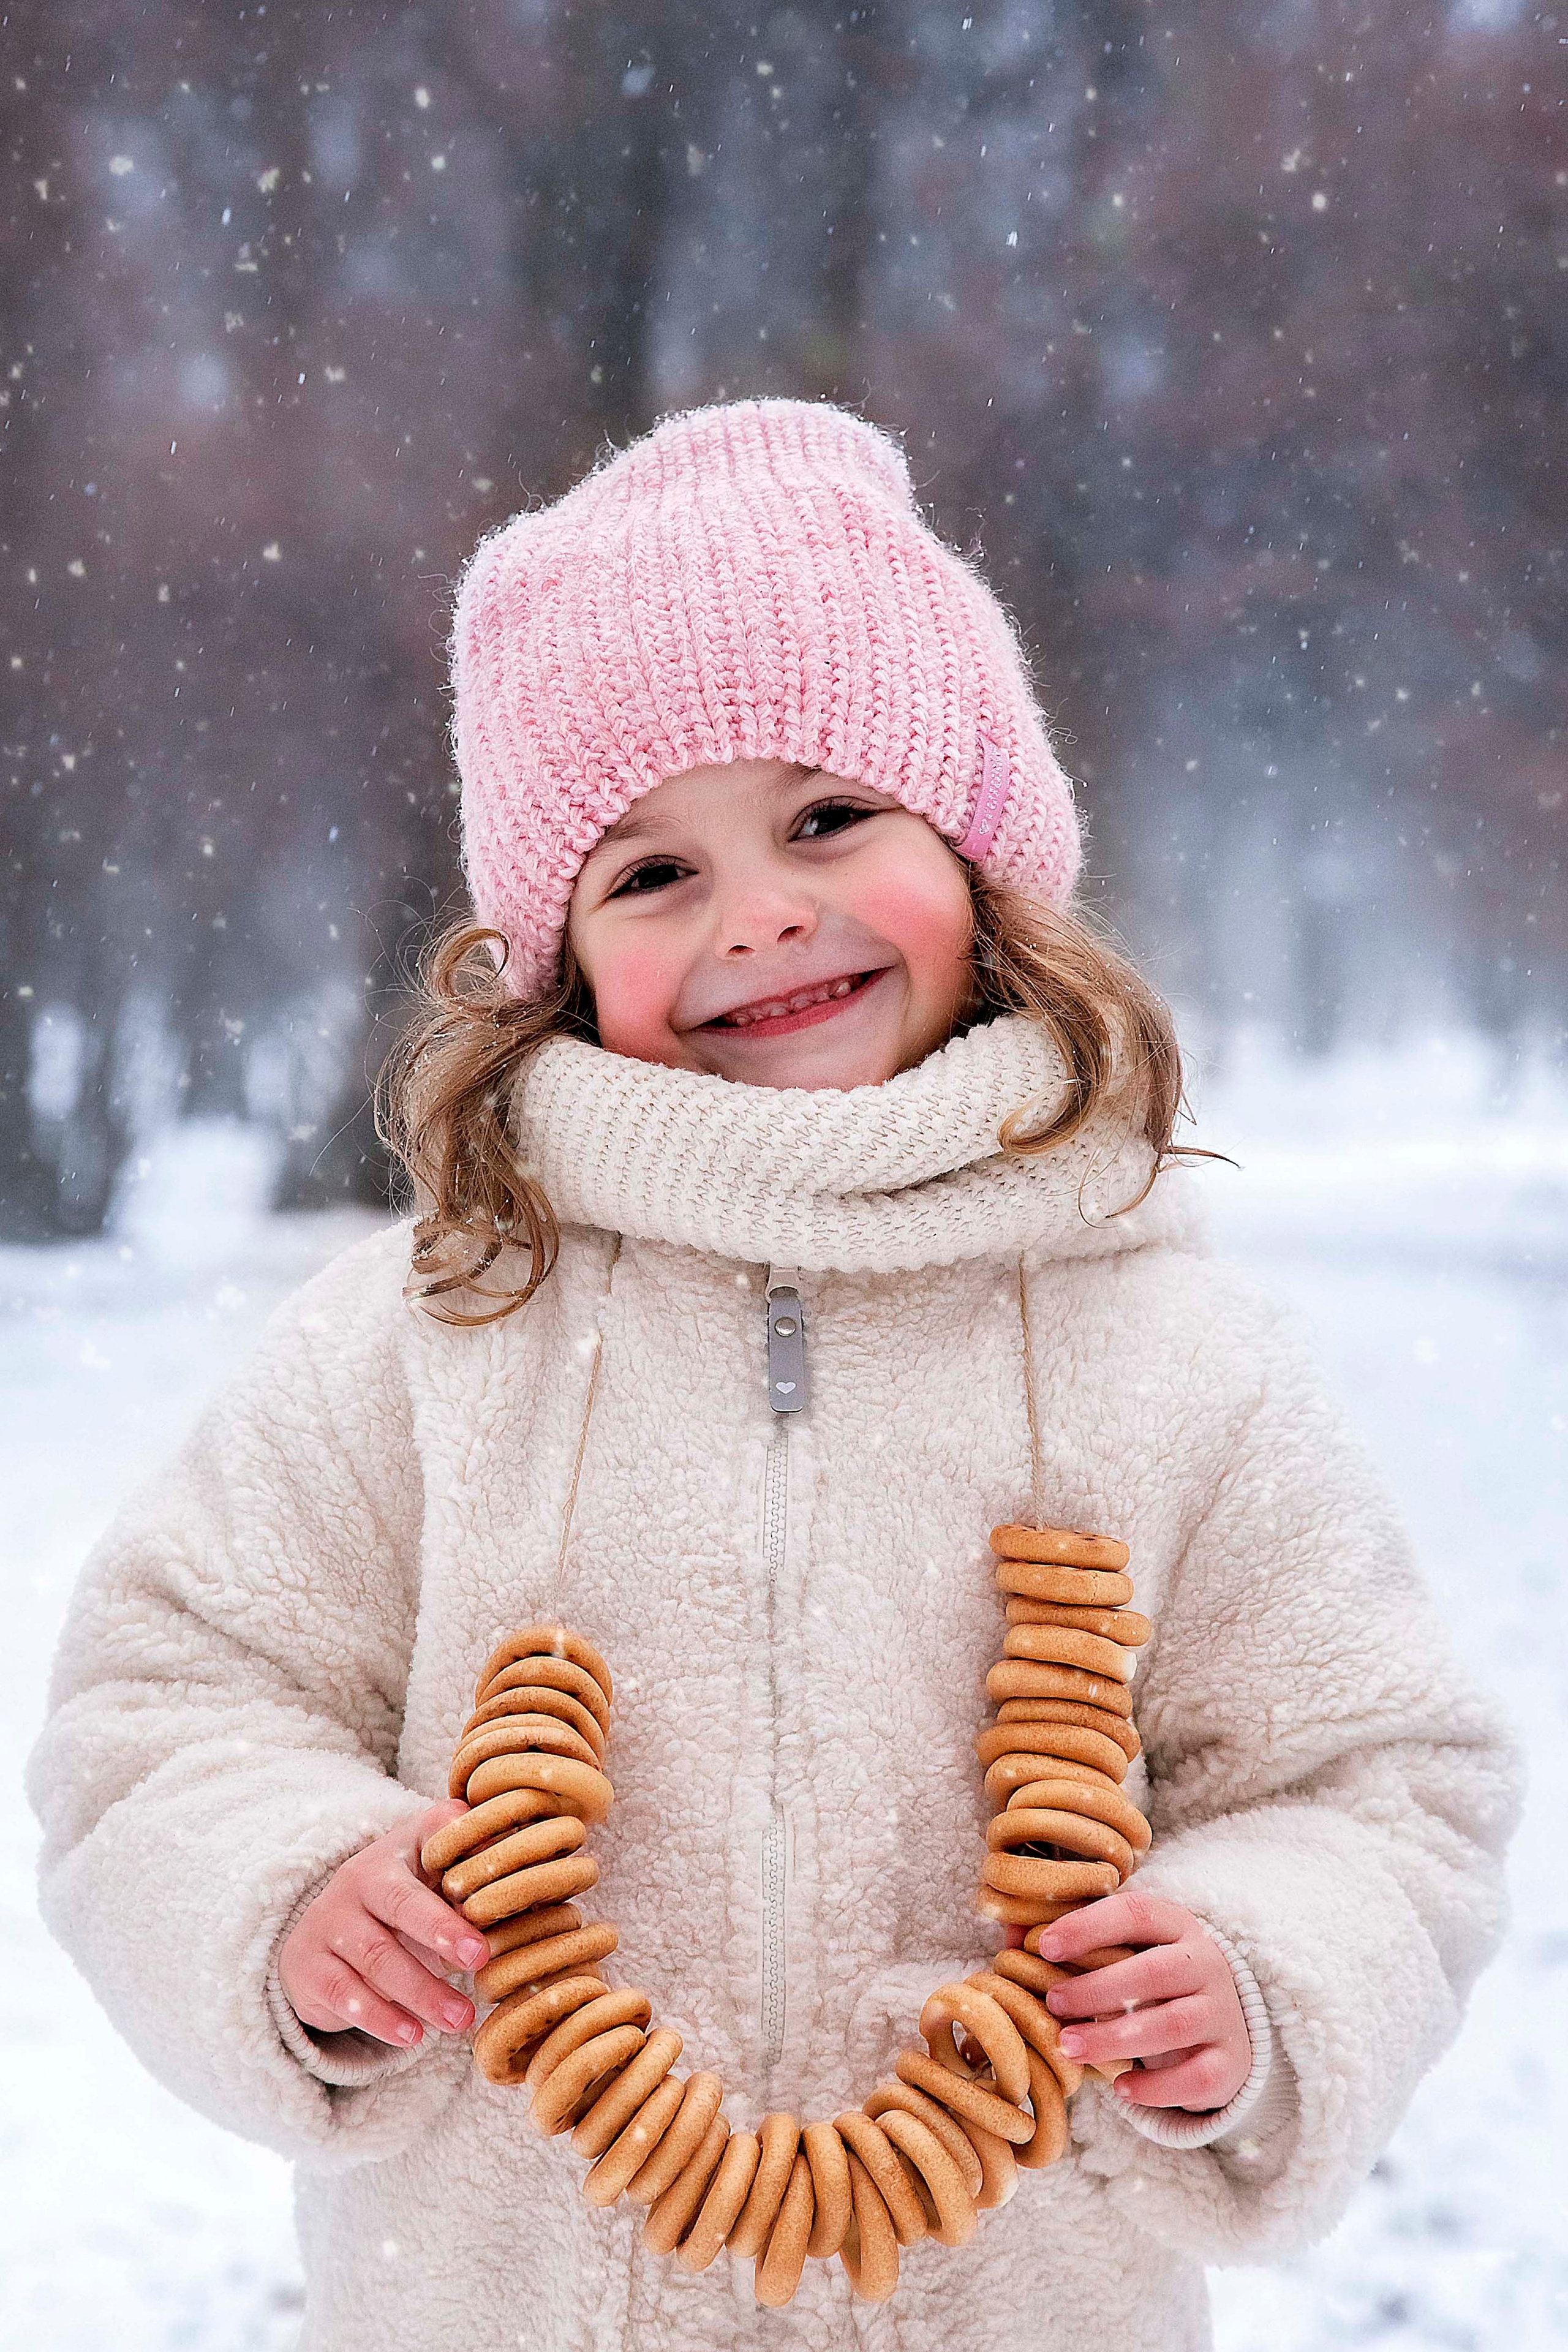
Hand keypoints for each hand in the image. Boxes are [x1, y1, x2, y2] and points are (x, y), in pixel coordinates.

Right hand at [278, 1798, 488, 2048]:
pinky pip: (344, 1992)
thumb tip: (526, 1895)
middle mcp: (358, 1878)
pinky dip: (380, 2017)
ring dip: (421, 1990)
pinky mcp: (309, 1967)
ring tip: (459, 2019)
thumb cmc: (395, 1907)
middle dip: (441, 1931)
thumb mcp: (427, 1883)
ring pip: (377, 1956)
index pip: (430, 1846)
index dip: (460, 1871)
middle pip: (401, 1903)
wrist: (318, 1938)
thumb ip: (467, 1884)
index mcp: (397, 1851)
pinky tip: (412, 2035)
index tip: (492, 1898)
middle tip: (479, 1960)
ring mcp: (329, 1921)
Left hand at [1031, 1890, 1251, 2113]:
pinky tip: (1120, 2088)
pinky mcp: (1229, 2062)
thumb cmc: (1152, 1982)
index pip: (1136, 1912)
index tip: (1044, 1946)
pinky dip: (1158, 2086)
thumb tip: (1008, 1930)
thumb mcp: (1123, 1952)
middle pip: (1157, 1970)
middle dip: (1099, 1988)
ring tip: (1070, 2047)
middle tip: (1053, 2004)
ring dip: (1117, 2037)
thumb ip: (1069, 1941)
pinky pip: (1197, 2076)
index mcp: (1176, 1924)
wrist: (1223, 2027)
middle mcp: (1206, 1963)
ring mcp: (1222, 2014)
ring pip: (1175, 2023)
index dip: (1089, 1926)